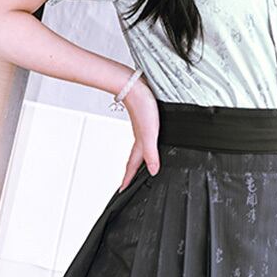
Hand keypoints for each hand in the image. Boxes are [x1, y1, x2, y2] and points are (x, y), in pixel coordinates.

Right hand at [118, 76, 160, 190]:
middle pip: (134, 158)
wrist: (135, 86)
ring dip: (138, 157)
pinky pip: (144, 137)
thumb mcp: (150, 134)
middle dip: (131, 171)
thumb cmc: (142, 106)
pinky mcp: (146, 119)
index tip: (122, 189)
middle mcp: (140, 137)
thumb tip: (153, 171)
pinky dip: (144, 143)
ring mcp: (142, 128)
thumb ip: (151, 153)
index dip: (128, 179)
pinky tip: (149, 139)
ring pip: (139, 148)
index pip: (133, 165)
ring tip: (139, 165)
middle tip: (128, 181)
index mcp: (140, 143)